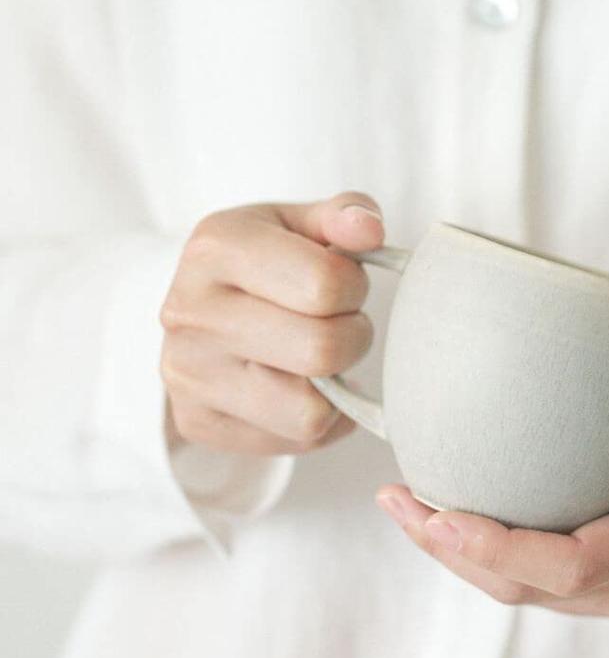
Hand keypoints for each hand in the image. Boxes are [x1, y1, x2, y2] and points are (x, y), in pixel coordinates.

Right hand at [160, 191, 383, 454]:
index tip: (342, 283)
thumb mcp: (298, 224)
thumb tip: (369, 229)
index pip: (325, 285)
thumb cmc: (264, 263)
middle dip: (352, 336)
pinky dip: (319, 418)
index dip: (353, 287)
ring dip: (336, 385)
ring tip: (320, 356)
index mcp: (215, 249)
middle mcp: (191, 314)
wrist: (197, 309)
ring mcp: (189, 375)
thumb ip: (343, 216)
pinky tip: (302, 386)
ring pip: (310, 411)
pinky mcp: (200, 423)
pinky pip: (297, 440)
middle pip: (322, 350)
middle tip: (339, 323)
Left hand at [376, 361, 608, 616]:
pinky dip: (487, 549)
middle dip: (455, 552)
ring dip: (459, 554)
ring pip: (527, 590)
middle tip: (396, 498)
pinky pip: (538, 574)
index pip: (573, 564)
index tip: (440, 512)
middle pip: (532, 588)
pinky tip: (452, 507)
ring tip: (404, 503)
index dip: (500, 548)